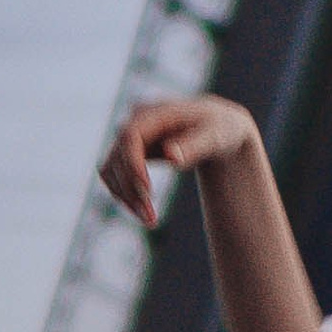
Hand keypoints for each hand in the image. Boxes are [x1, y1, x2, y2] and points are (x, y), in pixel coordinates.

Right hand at [99, 94, 261, 230]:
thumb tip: (172, 157)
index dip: (133, 163)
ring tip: (150, 220)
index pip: (130, 135)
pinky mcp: (127, 153)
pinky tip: (141, 212)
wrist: (218, 128)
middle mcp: (136, 121)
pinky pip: (113, 176)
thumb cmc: (221, 129)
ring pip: (110, 168)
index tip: (147, 190)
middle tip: (151, 219)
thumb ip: (195, 145)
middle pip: (118, 156)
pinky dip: (123, 194)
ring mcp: (129, 137)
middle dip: (132, 188)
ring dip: (124, 195)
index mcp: (157, 111)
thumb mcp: (216, 136)